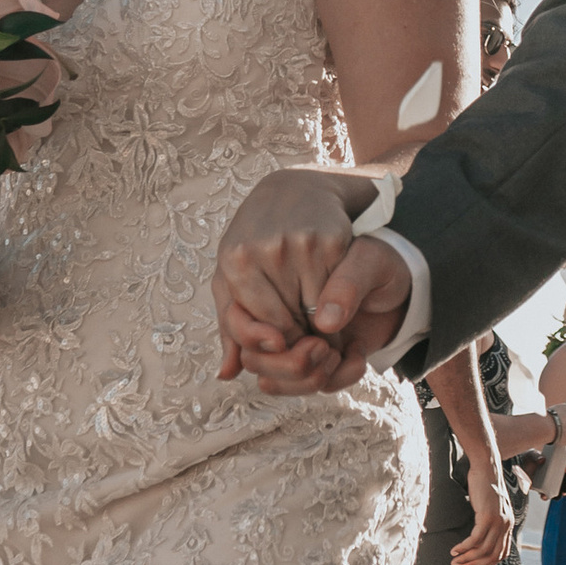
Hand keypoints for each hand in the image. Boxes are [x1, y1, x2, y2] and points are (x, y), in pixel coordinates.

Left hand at [213, 172, 409, 391]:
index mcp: (234, 260)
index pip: (260, 328)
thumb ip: (231, 325)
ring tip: (317, 325)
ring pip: (315, 312)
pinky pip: (338, 293)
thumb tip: (227, 375)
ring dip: (321, 328)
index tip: (284, 345)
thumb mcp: (234, 275)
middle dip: (298, 338)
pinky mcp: (333, 239)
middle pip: (287, 323)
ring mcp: (301, 243)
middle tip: (305, 340)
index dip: (275, 345)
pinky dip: (339, 308)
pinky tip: (333, 305)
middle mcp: (266, 250)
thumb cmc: (258, 240)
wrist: (297, 189)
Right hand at [451, 489, 515, 564]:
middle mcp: (506, 525)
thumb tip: (480, 536)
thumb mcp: (492, 506)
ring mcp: (498, 521)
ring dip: (467, 558)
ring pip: (483, 550)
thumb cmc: (486, 485)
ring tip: (455, 561)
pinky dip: (464, 547)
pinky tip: (455, 549)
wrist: (486, 467)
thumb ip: (490, 521)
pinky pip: (475, 539)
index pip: (501, 553)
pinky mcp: (487, 516)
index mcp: (508, 524)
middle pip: (492, 555)